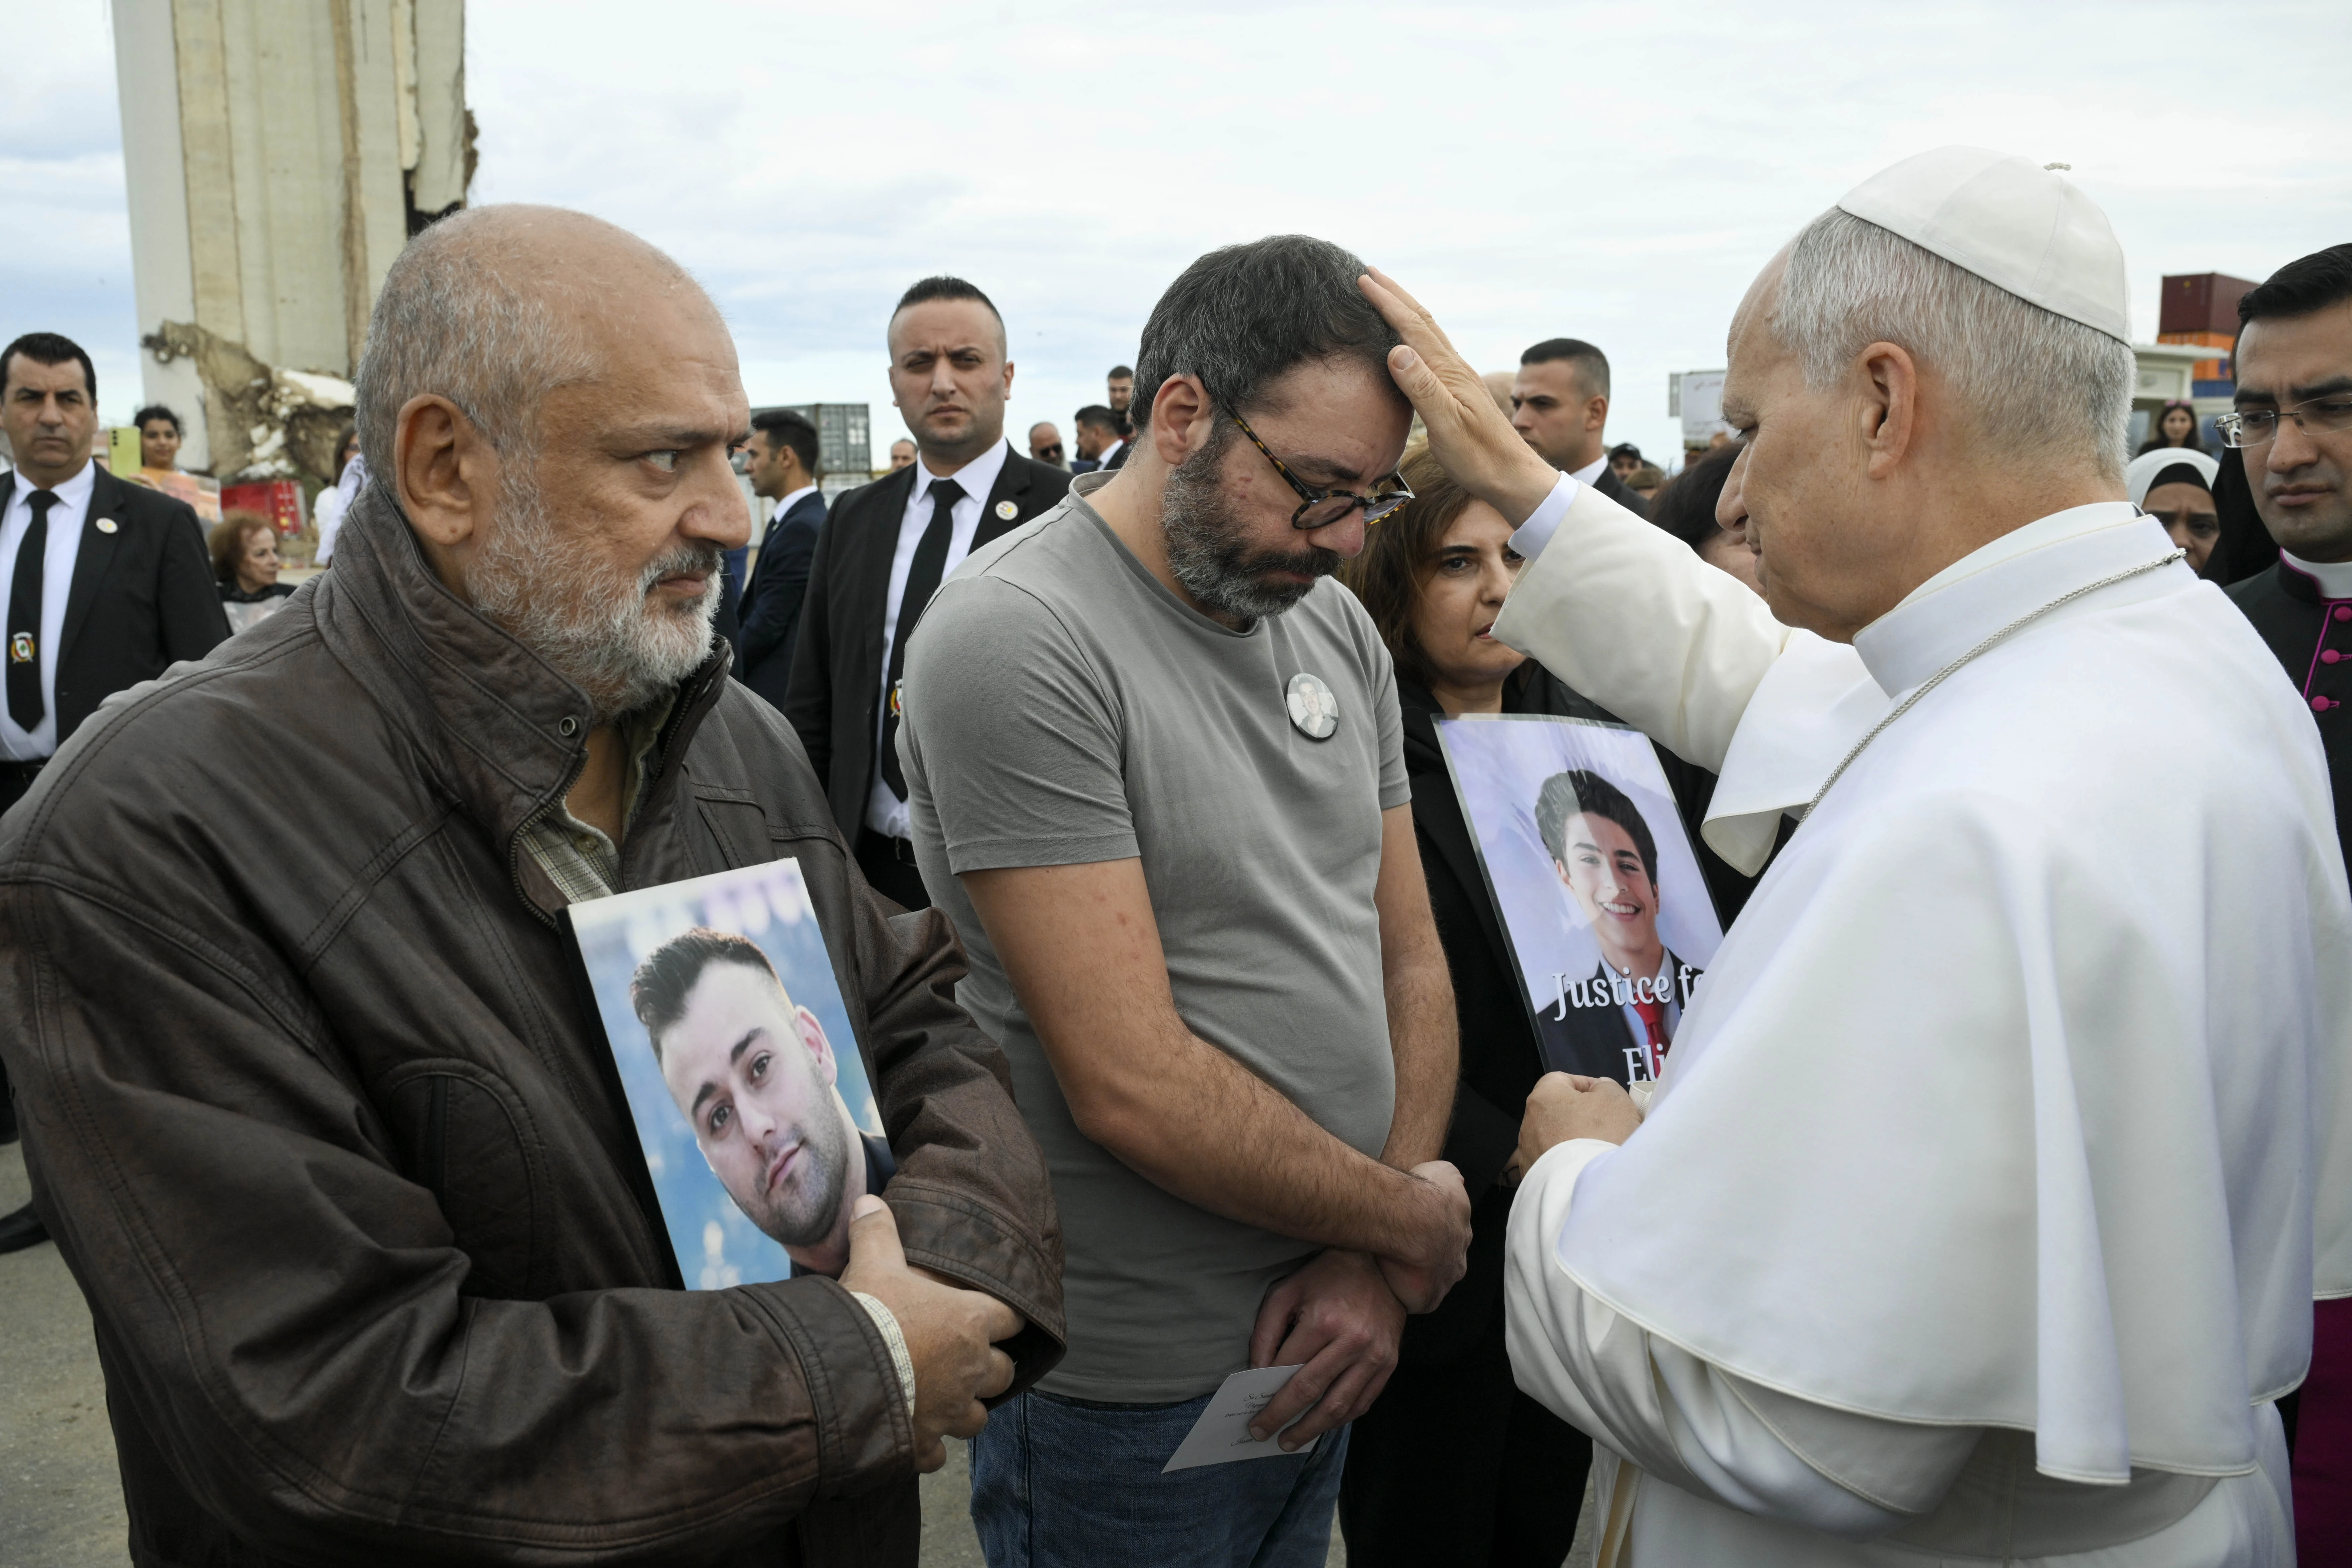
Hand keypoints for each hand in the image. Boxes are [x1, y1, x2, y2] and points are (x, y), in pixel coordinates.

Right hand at [840, 1196, 1022, 1472]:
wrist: (839, 1377)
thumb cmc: (868, 1315)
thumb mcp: (872, 1263)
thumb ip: (877, 1231)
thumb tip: (869, 1201)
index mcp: (969, 1322)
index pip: (1012, 1317)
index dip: (1005, 1316)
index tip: (996, 1317)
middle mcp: (970, 1369)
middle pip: (1002, 1372)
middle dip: (988, 1369)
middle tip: (964, 1361)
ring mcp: (950, 1411)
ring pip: (978, 1418)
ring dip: (964, 1409)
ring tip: (943, 1400)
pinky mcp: (925, 1444)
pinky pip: (939, 1454)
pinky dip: (930, 1446)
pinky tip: (915, 1435)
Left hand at [1245, 1250, 1405, 1450]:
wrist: (1381, 1265)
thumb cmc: (1326, 1276)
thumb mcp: (1286, 1292)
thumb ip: (1266, 1332)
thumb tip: (1256, 1374)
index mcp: (1324, 1321)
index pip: (1288, 1370)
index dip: (1268, 1398)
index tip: (1253, 1417)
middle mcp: (1353, 1341)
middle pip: (1312, 1394)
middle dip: (1284, 1419)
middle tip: (1264, 1435)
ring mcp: (1375, 1356)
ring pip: (1340, 1406)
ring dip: (1312, 1429)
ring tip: (1290, 1441)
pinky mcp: (1389, 1364)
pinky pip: (1363, 1402)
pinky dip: (1340, 1419)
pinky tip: (1322, 1426)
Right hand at [1356, 267, 1560, 523]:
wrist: (1512, 476)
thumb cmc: (1479, 457)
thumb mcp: (1446, 425)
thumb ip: (1422, 388)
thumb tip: (1396, 349)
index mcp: (1448, 371)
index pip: (1412, 327)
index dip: (1386, 302)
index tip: (1362, 280)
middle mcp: (1454, 367)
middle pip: (1422, 320)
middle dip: (1395, 295)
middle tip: (1369, 274)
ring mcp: (1458, 377)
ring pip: (1428, 333)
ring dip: (1405, 310)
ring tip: (1386, 297)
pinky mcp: (1458, 390)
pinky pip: (1432, 350)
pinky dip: (1415, 334)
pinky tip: (1411, 342)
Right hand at [1375, 1160, 1470, 1312]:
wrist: (1412, 1219)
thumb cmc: (1425, 1193)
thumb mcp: (1444, 1173)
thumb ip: (1451, 1177)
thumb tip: (1456, 1181)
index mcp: (1461, 1234)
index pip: (1448, 1241)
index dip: (1430, 1238)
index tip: (1412, 1233)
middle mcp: (1458, 1262)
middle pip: (1442, 1266)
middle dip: (1426, 1262)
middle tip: (1400, 1253)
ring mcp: (1444, 1283)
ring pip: (1430, 1284)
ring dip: (1414, 1279)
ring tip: (1389, 1269)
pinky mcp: (1427, 1301)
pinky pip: (1414, 1301)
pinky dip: (1401, 1294)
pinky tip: (1386, 1282)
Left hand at [1508, 1073, 1642, 1183]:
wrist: (1591, 1191)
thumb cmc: (1601, 1137)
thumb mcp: (1615, 1099)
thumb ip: (1605, 1087)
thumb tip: (1598, 1091)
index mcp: (1543, 1098)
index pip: (1561, 1080)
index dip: (1586, 1085)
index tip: (1604, 1096)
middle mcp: (1529, 1124)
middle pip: (1557, 1110)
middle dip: (1581, 1115)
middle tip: (1607, 1124)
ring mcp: (1528, 1154)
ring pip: (1555, 1138)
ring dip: (1574, 1140)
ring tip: (1599, 1150)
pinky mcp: (1533, 1179)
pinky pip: (1554, 1163)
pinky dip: (1569, 1162)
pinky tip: (1587, 1168)